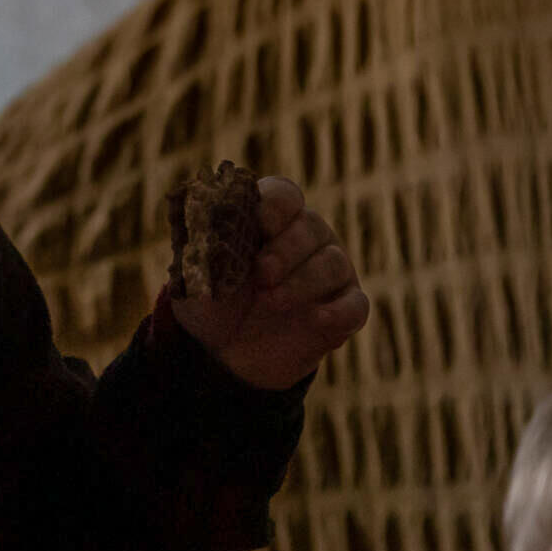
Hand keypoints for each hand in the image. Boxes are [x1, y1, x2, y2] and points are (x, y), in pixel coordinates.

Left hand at [168, 176, 368, 388]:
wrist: (219, 354)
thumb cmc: (209, 301)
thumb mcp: (195, 271)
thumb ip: (203, 241)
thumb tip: (207, 211)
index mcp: (269, 221)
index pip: (285, 195)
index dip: (276, 205)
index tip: (260, 222)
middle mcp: (305, 240)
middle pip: (311, 226)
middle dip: (286, 250)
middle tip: (262, 274)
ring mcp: (328, 276)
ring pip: (333, 263)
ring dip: (302, 281)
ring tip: (269, 302)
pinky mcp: (342, 313)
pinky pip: (356, 305)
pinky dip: (339, 310)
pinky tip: (316, 319)